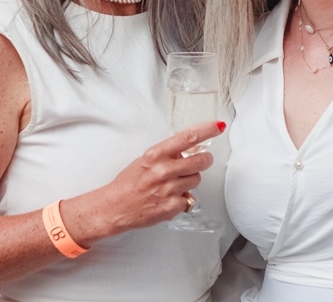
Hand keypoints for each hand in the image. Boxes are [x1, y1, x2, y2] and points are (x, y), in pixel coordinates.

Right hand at [67, 120, 225, 244]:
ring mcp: (169, 189)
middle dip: (204, 160)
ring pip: (197, 179)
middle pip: (201, 160)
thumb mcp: (146, 160)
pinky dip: (182, 198)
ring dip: (190, 180)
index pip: (188, 137)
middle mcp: (164, 170)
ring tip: (173, 183)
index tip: (218, 126)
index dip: (207, 130)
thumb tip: (190, 149)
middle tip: (199, 161)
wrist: (114, 207)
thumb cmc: (128, 183)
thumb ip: (168, 154)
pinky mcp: (172, 206)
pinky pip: (189, 198)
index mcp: (156, 154)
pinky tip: (168, 197)